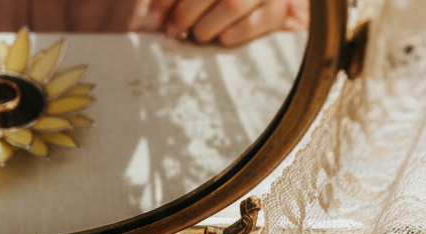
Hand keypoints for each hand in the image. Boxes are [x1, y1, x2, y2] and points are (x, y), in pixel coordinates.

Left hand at [141, 0, 308, 44]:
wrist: (262, 7)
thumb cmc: (215, 3)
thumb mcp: (196, 0)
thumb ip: (171, 0)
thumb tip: (150, 12)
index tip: (153, 15)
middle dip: (185, 14)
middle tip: (173, 31)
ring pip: (231, 4)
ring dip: (205, 28)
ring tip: (198, 34)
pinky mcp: (276, 11)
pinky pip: (247, 26)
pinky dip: (227, 37)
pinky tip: (221, 37)